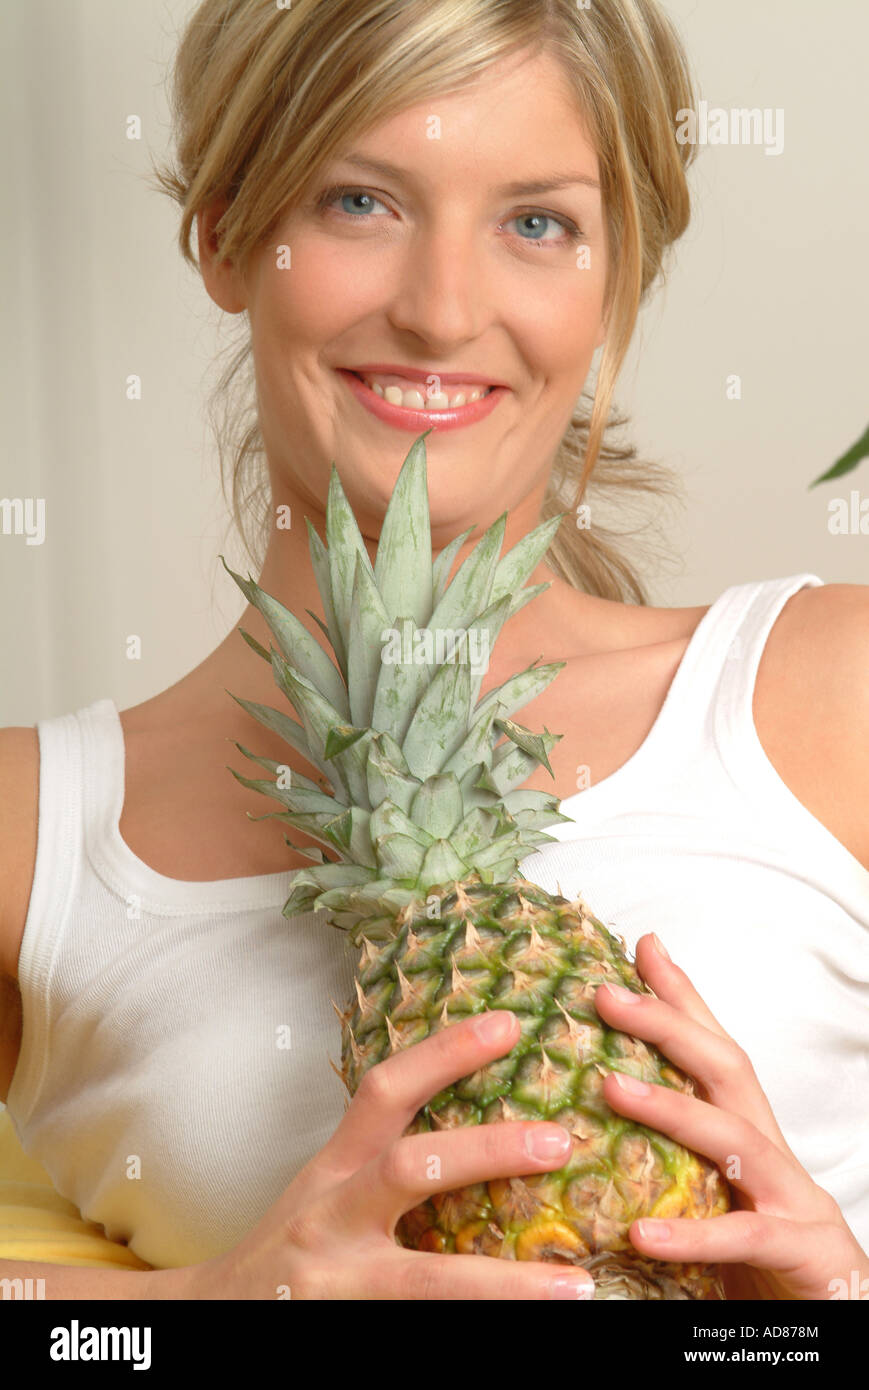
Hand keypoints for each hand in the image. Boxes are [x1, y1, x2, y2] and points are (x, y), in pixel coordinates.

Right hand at [187, 1010, 595, 1299]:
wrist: (214, 1318)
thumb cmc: (292, 1245)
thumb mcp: (326, 1188)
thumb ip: (383, 1158)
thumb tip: (481, 1128)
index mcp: (335, 1168)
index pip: (386, 1090)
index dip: (445, 1051)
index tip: (510, 1022)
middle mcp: (332, 1218)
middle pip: (412, 1169)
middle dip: (487, 1150)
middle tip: (562, 1140)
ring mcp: (340, 1284)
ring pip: (429, 1284)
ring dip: (507, 1286)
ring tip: (576, 1288)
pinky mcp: (349, 1333)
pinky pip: (421, 1328)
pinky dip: (481, 1328)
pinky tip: (535, 1335)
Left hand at [594, 933, 868, 1299]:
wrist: (840, 1323)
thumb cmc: (760, 1260)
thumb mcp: (707, 1196)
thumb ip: (665, 1156)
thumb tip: (599, 1109)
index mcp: (749, 1133)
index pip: (715, 1051)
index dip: (680, 997)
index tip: (639, 947)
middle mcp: (774, 1152)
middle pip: (728, 1069)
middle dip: (668, 1024)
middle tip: (605, 994)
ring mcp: (793, 1199)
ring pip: (737, 1140)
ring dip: (673, 1108)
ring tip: (610, 1087)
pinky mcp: (804, 1253)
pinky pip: (744, 1238)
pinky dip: (693, 1234)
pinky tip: (640, 1232)